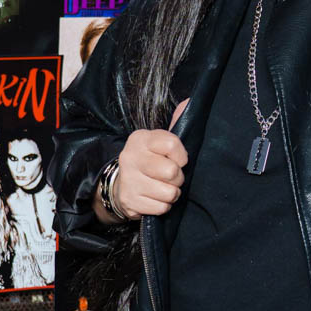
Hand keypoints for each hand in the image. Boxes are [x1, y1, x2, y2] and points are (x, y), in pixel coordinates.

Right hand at [108, 100, 188, 219]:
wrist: (122, 184)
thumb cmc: (150, 160)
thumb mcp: (160, 141)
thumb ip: (176, 124)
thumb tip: (188, 103)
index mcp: (141, 139)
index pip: (172, 144)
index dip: (182, 156)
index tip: (179, 159)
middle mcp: (131, 157)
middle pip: (171, 172)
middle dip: (178, 178)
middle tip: (171, 177)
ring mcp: (128, 180)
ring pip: (168, 192)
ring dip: (172, 193)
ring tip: (164, 187)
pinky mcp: (129, 201)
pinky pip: (161, 207)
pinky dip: (163, 206)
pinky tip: (155, 197)